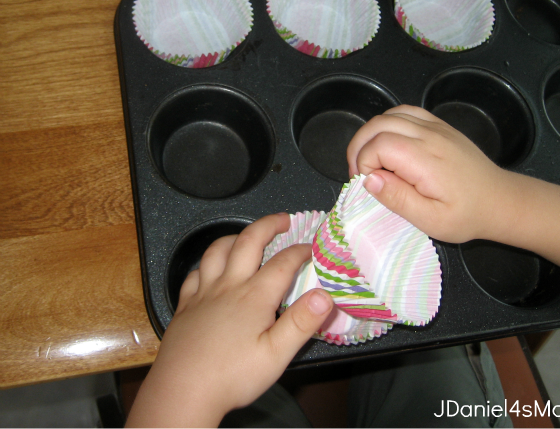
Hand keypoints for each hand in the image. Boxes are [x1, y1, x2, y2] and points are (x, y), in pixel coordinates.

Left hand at [125, 213, 333, 428]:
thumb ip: (302, 322)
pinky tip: (211, 270)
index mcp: (254, 296)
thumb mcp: (277, 355)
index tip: (313, 248)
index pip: (283, 262)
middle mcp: (228, 286)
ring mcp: (203, 293)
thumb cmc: (232, 376)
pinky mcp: (185, 306)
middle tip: (283, 219)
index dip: (301, 251)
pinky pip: (194, 273)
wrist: (182, 392)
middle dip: (268, 225)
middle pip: (248, 242)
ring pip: (217, 251)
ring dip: (235, 236)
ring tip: (247, 235)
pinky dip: (206, 264)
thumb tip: (325, 294)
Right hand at [347, 105, 512, 242]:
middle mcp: (429, 135)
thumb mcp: (431, 220)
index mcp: (426, 159)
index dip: (364, 164)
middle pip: (377, 125)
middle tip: (360, 174)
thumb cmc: (467, 215)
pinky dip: (387, 125)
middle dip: (359, 147)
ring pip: (388, 115)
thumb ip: (398, 199)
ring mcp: (435, 127)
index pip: (378, 145)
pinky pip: (404, 112)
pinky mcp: (439, 126)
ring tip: (371, 161)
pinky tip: (388, 145)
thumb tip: (369, 180)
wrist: (500, 200)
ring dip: (371, 136)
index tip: (369, 186)